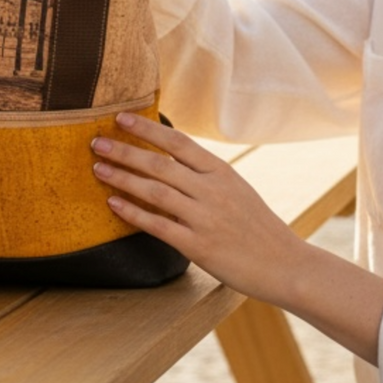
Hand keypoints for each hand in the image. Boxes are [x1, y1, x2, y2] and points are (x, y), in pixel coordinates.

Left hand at [91, 112, 304, 301]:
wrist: (285, 264)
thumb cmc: (259, 228)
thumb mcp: (238, 191)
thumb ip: (207, 176)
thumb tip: (172, 161)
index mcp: (222, 172)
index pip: (179, 142)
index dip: (147, 129)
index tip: (121, 118)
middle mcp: (212, 190)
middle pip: (160, 164)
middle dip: (124, 151)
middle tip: (96, 143)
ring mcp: (205, 218)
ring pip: (155, 191)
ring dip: (122, 178)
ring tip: (98, 169)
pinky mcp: (199, 246)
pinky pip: (158, 225)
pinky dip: (133, 212)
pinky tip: (114, 203)